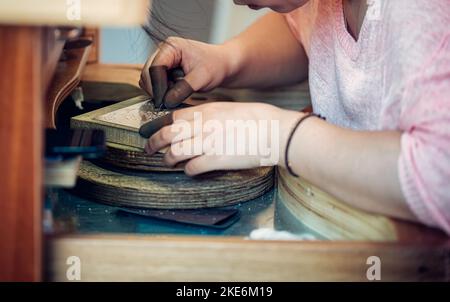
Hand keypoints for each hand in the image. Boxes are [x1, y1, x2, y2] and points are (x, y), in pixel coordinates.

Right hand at [139, 37, 235, 108]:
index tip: (162, 102)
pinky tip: (173, 93)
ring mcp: (162, 59)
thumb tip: (167, 101)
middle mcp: (163, 51)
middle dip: (155, 90)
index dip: (157, 87)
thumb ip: (183, 89)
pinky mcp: (163, 69)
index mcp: (171, 47)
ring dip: (157, 91)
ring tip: (174, 95)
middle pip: (147, 73)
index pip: (155, 67)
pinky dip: (160, 91)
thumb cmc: (215, 66)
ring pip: (148, 79)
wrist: (222, 64)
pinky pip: (153, 83)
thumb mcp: (201, 78)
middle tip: (166, 103)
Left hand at [144, 102, 301, 175]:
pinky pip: (192, 168)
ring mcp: (208, 143)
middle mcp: (202, 125)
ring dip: (168, 159)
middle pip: (167, 134)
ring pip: (175, 153)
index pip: (172, 117)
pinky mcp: (216, 160)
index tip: (150, 131)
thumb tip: (195, 124)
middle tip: (148, 149)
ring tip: (168, 162)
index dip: (157, 126)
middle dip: (153, 143)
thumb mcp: (228, 109)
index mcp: (205, 111)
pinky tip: (190, 170)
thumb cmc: (256, 119)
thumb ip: (209, 115)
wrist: (274, 131)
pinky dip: (188, 171)